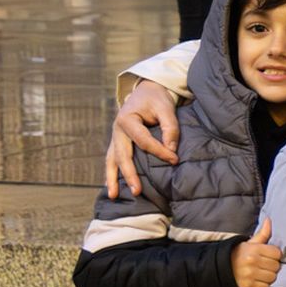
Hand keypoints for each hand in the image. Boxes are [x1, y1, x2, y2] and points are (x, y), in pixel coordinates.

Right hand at [106, 79, 180, 198]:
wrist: (145, 91)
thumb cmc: (156, 99)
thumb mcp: (166, 108)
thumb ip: (170, 127)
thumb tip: (171, 150)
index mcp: (127, 119)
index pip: (143, 141)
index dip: (159, 151)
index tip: (175, 159)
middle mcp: (117, 130)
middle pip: (122, 155)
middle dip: (129, 174)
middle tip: (137, 191)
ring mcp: (115, 137)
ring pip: (111, 160)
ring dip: (112, 178)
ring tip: (113, 195)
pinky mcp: (117, 142)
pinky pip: (112, 160)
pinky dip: (111, 173)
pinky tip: (111, 188)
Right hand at [230, 219, 281, 286]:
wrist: (221, 269)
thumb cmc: (239, 255)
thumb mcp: (250, 243)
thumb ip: (263, 233)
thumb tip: (269, 219)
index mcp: (254, 249)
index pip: (277, 253)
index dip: (274, 256)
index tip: (268, 257)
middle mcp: (252, 261)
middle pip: (276, 266)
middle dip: (272, 266)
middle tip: (264, 266)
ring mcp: (250, 274)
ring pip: (272, 277)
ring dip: (268, 276)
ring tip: (261, 273)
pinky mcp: (248, 286)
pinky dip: (263, 285)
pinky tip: (257, 281)